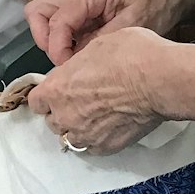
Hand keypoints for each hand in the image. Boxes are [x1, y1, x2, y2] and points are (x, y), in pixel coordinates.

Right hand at [27, 0, 184, 64]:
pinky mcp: (81, 10)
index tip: (68, 68)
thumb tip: (76, 60)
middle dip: (45, 40)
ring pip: (44, 18)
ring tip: (74, 59)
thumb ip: (103, 41)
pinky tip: (82, 54)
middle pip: (38, 11)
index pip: (57, 19)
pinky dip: (64, 42)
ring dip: (53, 41)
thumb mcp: (134, 26)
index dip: (57, 47)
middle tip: (65, 60)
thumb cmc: (157, 5)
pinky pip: (60, 25)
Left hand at [27, 27, 167, 152]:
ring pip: (71, 137)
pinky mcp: (105, 147)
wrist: (158, 80)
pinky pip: (93, 148)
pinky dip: (97, 140)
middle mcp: (65, 115)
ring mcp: (84, 134)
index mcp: (57, 88)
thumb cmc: (131, 55)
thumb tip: (82, 69)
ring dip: (78, 129)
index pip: (36, 101)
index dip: (47, 96)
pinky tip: (109, 128)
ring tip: (96, 118)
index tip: (58, 92)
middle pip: (52, 121)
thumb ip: (80, 65)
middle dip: (63, 112)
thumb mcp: (98, 46)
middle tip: (82, 102)